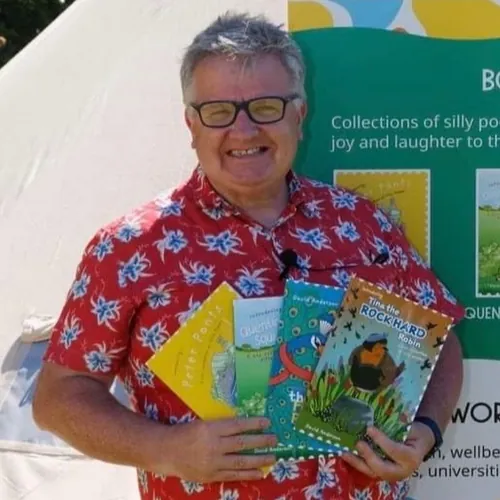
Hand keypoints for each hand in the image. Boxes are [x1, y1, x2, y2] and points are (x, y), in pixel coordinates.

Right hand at [157, 416, 276, 482]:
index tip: (267, 422)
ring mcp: (212, 462)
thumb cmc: (186, 433)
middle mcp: (213, 445)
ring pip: (240, 461)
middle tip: (274, 439)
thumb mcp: (203, 423)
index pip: (237, 426)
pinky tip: (260, 472)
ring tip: (272, 457)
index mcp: (211, 428)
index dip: (253, 424)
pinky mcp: (211, 476)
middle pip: (241, 444)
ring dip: (258, 460)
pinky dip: (248, 474)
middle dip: (260, 442)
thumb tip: (244, 425)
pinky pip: (233, 475)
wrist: (167, 451)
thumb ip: (222, 426)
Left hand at [341, 421, 434, 481]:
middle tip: (358, 443)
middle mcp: (402, 471)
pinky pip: (368, 470)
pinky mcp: (382, 473)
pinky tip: (345, 454)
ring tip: (344, 452)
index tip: (369, 428)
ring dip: (357, 462)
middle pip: (382, 468)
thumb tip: (378, 413)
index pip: (395, 451)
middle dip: (369, 456)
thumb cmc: (414, 433)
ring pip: (372, 472)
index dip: (381, 441)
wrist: (419, 444)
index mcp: (411, 458)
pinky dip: (357, 463)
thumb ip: (398, 424)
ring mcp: (391, 474)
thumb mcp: (411, 428)